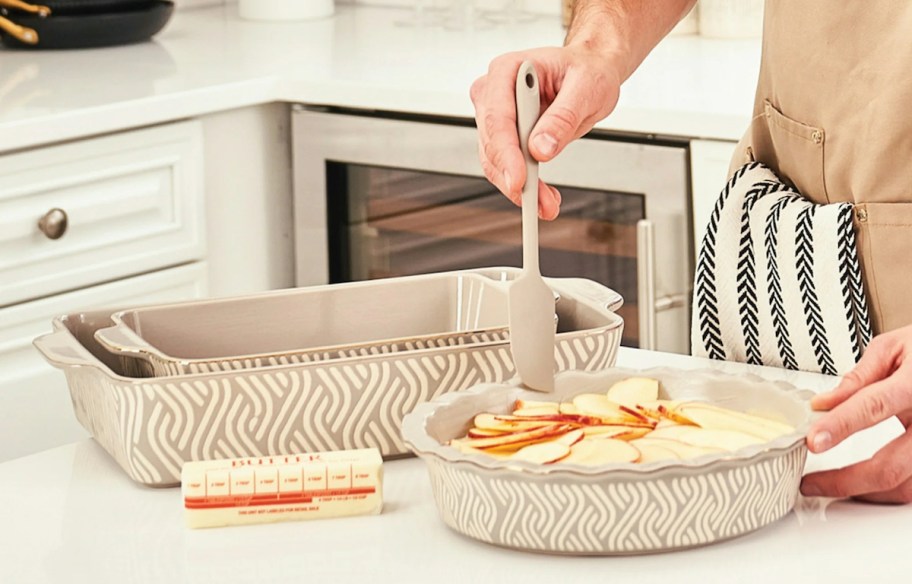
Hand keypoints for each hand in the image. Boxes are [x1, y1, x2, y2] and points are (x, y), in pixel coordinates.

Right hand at [470, 46, 621, 219]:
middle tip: (539, 201)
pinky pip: (506, 165)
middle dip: (515, 177)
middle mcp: (494, 92)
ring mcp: (496, 114)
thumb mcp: (586, 88)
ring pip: (495, 161)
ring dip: (519, 187)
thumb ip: (563, 116)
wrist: (589, 72)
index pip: (497, 117)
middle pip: (492, 143)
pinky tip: (542, 197)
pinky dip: (524, 185)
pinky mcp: (504, 135)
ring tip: (546, 203)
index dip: (505, 153)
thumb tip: (541, 148)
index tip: (519, 180)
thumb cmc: (586, 70)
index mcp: (508, 70)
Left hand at [800, 324, 911, 503]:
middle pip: (892, 466)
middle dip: (846, 481)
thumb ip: (858, 379)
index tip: (813, 441)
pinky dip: (888, 490)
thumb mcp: (894, 347)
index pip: (875, 406)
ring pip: (906, 487)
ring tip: (831, 485)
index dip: (842, 426)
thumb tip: (822, 404)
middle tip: (810, 482)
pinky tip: (863, 484)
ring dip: (865, 492)